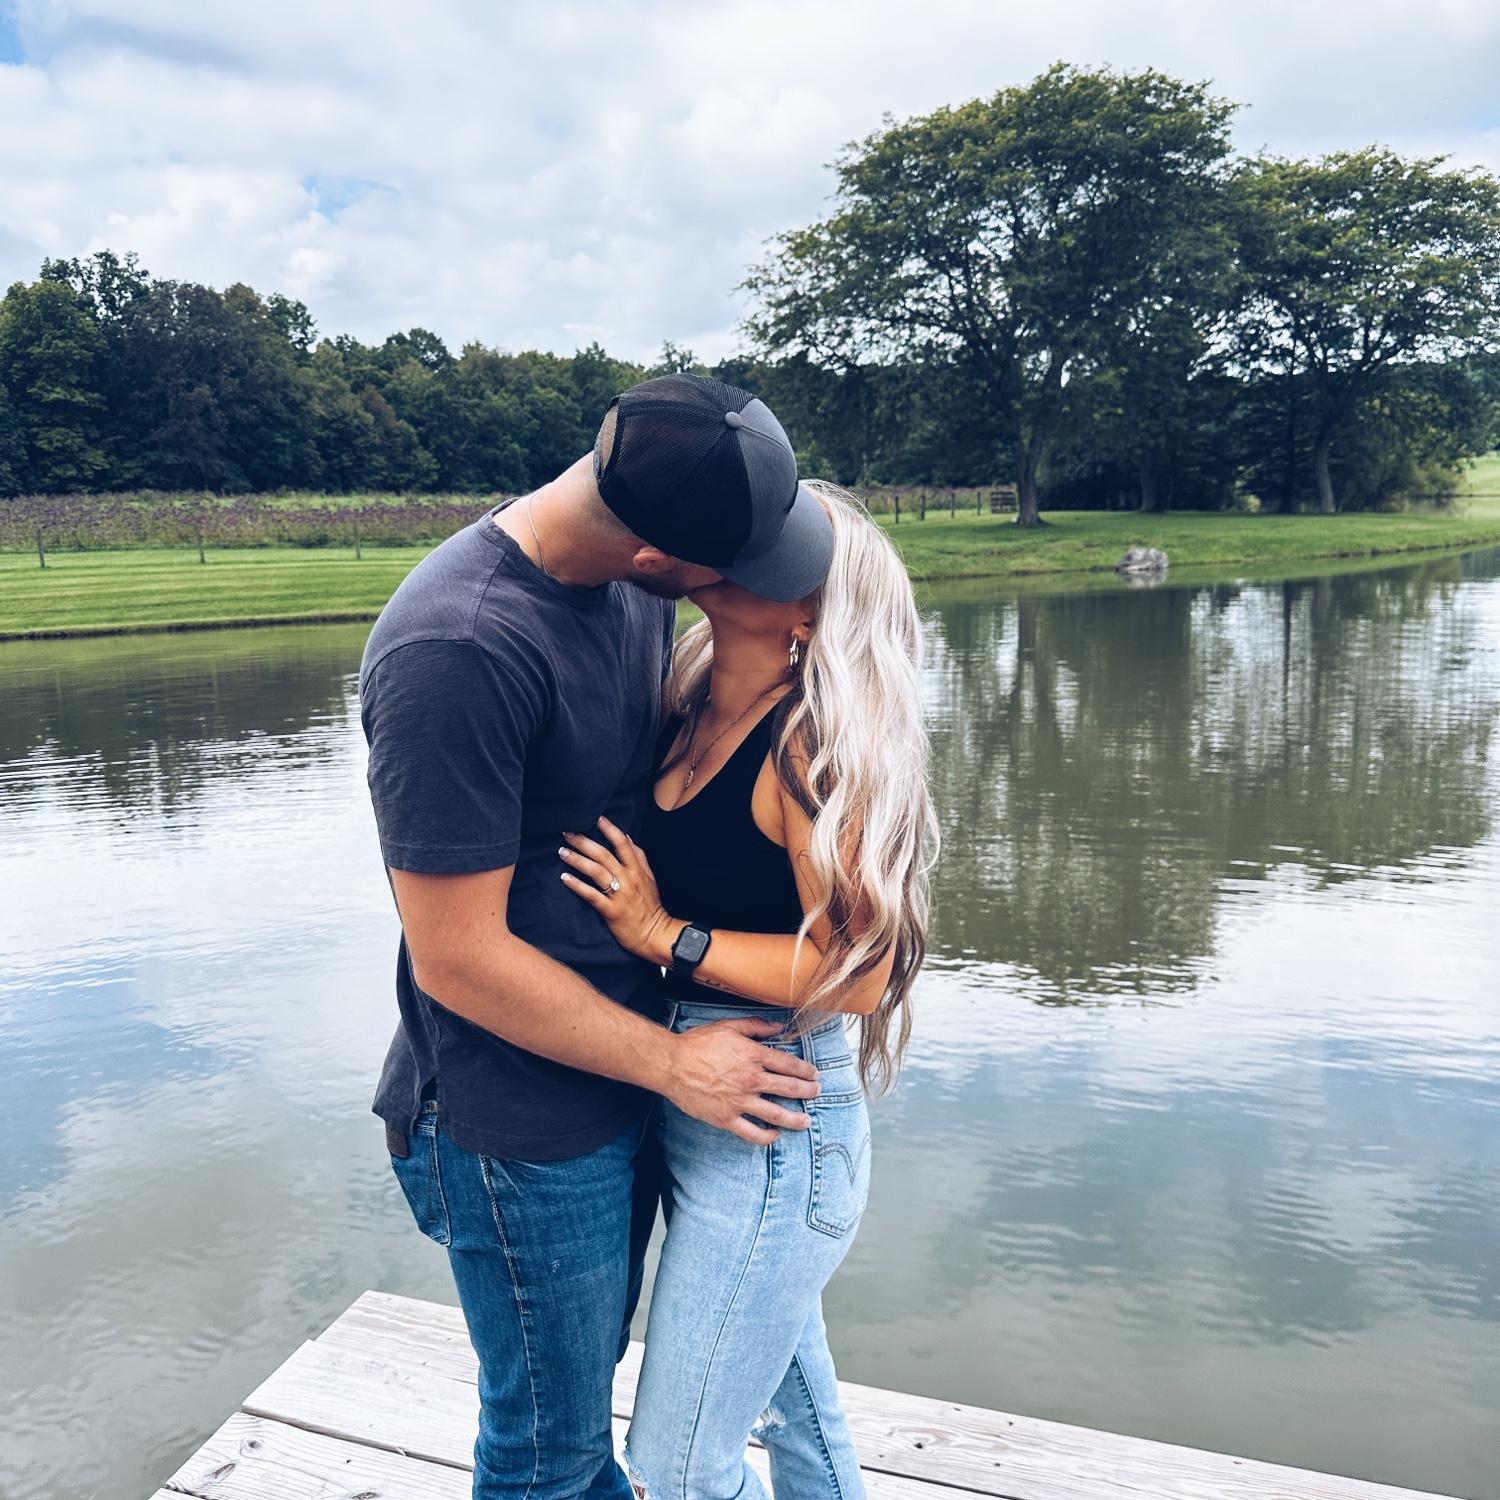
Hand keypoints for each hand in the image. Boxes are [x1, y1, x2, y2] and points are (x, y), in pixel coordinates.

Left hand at [560, 817, 678, 962]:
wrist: (655, 933)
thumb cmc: (650, 906)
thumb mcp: (650, 878)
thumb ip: (640, 857)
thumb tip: (628, 838)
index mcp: (637, 870)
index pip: (623, 844)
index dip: (610, 829)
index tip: (596, 818)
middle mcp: (627, 879)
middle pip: (603, 855)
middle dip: (584, 842)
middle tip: (567, 833)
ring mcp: (619, 894)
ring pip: (596, 871)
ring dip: (577, 860)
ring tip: (562, 852)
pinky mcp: (610, 910)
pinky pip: (591, 895)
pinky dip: (577, 886)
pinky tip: (564, 878)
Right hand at [663, 1017, 819, 1144]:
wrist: (672, 1065)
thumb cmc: (698, 1044)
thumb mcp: (729, 1027)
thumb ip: (756, 1026)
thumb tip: (779, 1027)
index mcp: (753, 1056)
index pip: (789, 1064)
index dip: (805, 1070)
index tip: (814, 1074)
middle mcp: (751, 1080)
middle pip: (789, 1088)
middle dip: (807, 1091)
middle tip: (816, 1093)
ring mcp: (740, 1101)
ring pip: (776, 1113)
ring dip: (795, 1118)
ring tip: (806, 1121)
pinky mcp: (727, 1119)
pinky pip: (752, 1132)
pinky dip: (767, 1136)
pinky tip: (775, 1135)